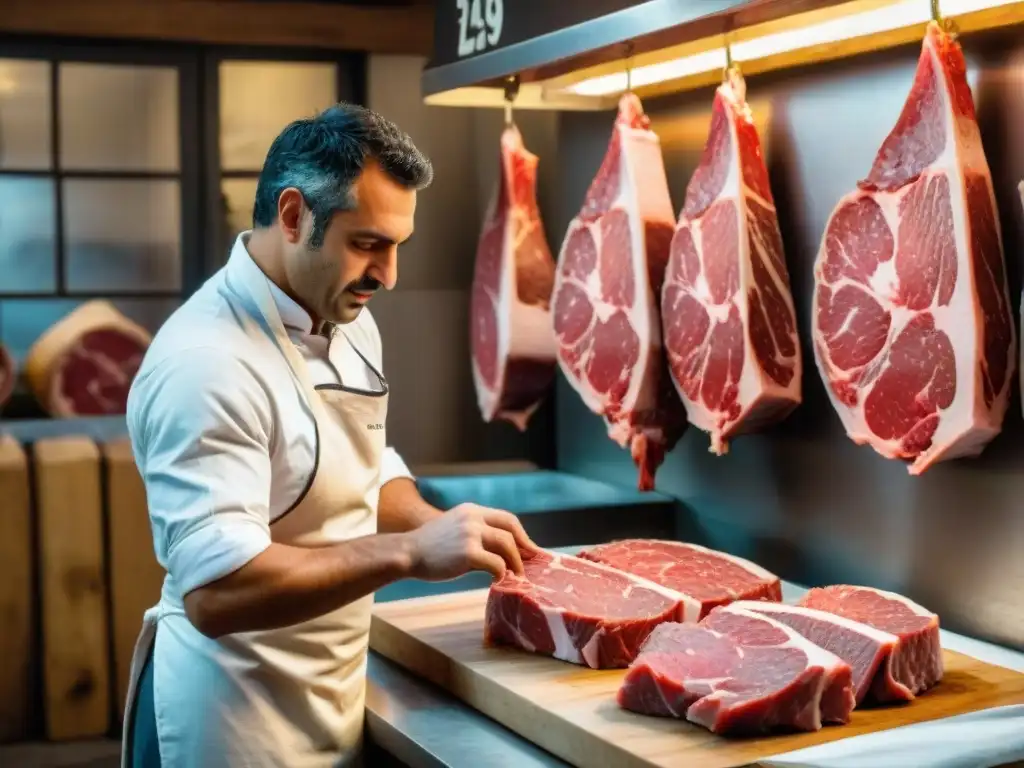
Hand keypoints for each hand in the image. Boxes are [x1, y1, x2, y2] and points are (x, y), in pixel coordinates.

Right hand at [403, 503, 539, 581]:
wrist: (407, 553)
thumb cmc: (430, 546)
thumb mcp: (455, 527)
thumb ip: (476, 532)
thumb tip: (502, 549)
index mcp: (472, 511)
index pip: (507, 518)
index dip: (521, 534)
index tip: (529, 548)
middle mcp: (473, 518)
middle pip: (511, 530)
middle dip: (524, 548)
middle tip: (529, 563)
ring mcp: (471, 534)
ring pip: (506, 546)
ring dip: (515, 562)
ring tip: (516, 575)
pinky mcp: (468, 553)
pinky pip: (496, 564)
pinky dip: (501, 573)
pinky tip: (498, 579)